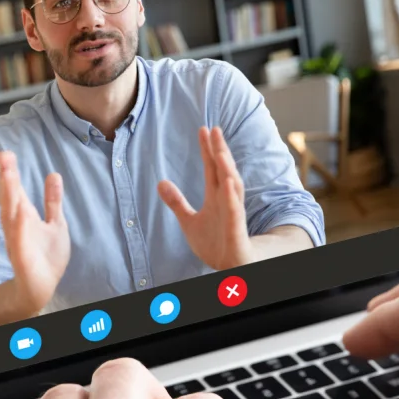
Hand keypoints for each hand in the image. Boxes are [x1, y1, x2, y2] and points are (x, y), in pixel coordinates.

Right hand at [0, 150, 69, 314]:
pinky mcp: (22, 258)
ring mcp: (18, 241)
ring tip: (8, 175)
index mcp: (24, 216)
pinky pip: (19, 241)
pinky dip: (19, 227)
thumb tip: (54, 174)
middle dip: (7, 178)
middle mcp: (17, 226)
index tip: (6, 153)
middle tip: (4, 156)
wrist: (41, 287)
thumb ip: (53, 200)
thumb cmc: (46, 257)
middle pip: (10, 198)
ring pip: (11, 216)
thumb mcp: (55, 223)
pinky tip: (20, 212)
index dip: (11, 172)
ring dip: (9, 196)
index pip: (16, 190)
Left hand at [158, 126, 252, 269]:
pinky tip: (229, 182)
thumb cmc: (215, 244)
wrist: (230, 269)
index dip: (208, 149)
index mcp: (217, 197)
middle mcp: (227, 201)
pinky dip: (233, 197)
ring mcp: (233, 214)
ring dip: (227, 169)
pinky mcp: (237, 230)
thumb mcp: (189, 221)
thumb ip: (177, 202)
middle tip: (214, 130)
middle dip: (220, 151)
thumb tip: (160, 182)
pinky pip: (235, 211)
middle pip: (224, 171)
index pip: (213, 168)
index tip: (204, 129)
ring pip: (232, 187)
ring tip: (220, 151)